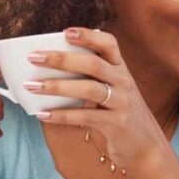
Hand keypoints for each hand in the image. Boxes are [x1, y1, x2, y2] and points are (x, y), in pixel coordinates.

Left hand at [27, 27, 172, 170]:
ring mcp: (122, 102)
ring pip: (88, 89)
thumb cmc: (119, 114)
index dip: (88, 35)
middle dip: (61, 59)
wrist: (147, 146)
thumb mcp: (112, 92)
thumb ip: (90, 80)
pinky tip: (43, 114)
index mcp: (121, 69)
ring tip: (31, 86)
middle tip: (33, 58)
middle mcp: (124, 82)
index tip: (65, 32)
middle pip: (93, 64)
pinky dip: (62, 115)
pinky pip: (85, 116)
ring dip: (56, 86)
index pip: (109, 44)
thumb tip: (47, 73)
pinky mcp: (117, 124)